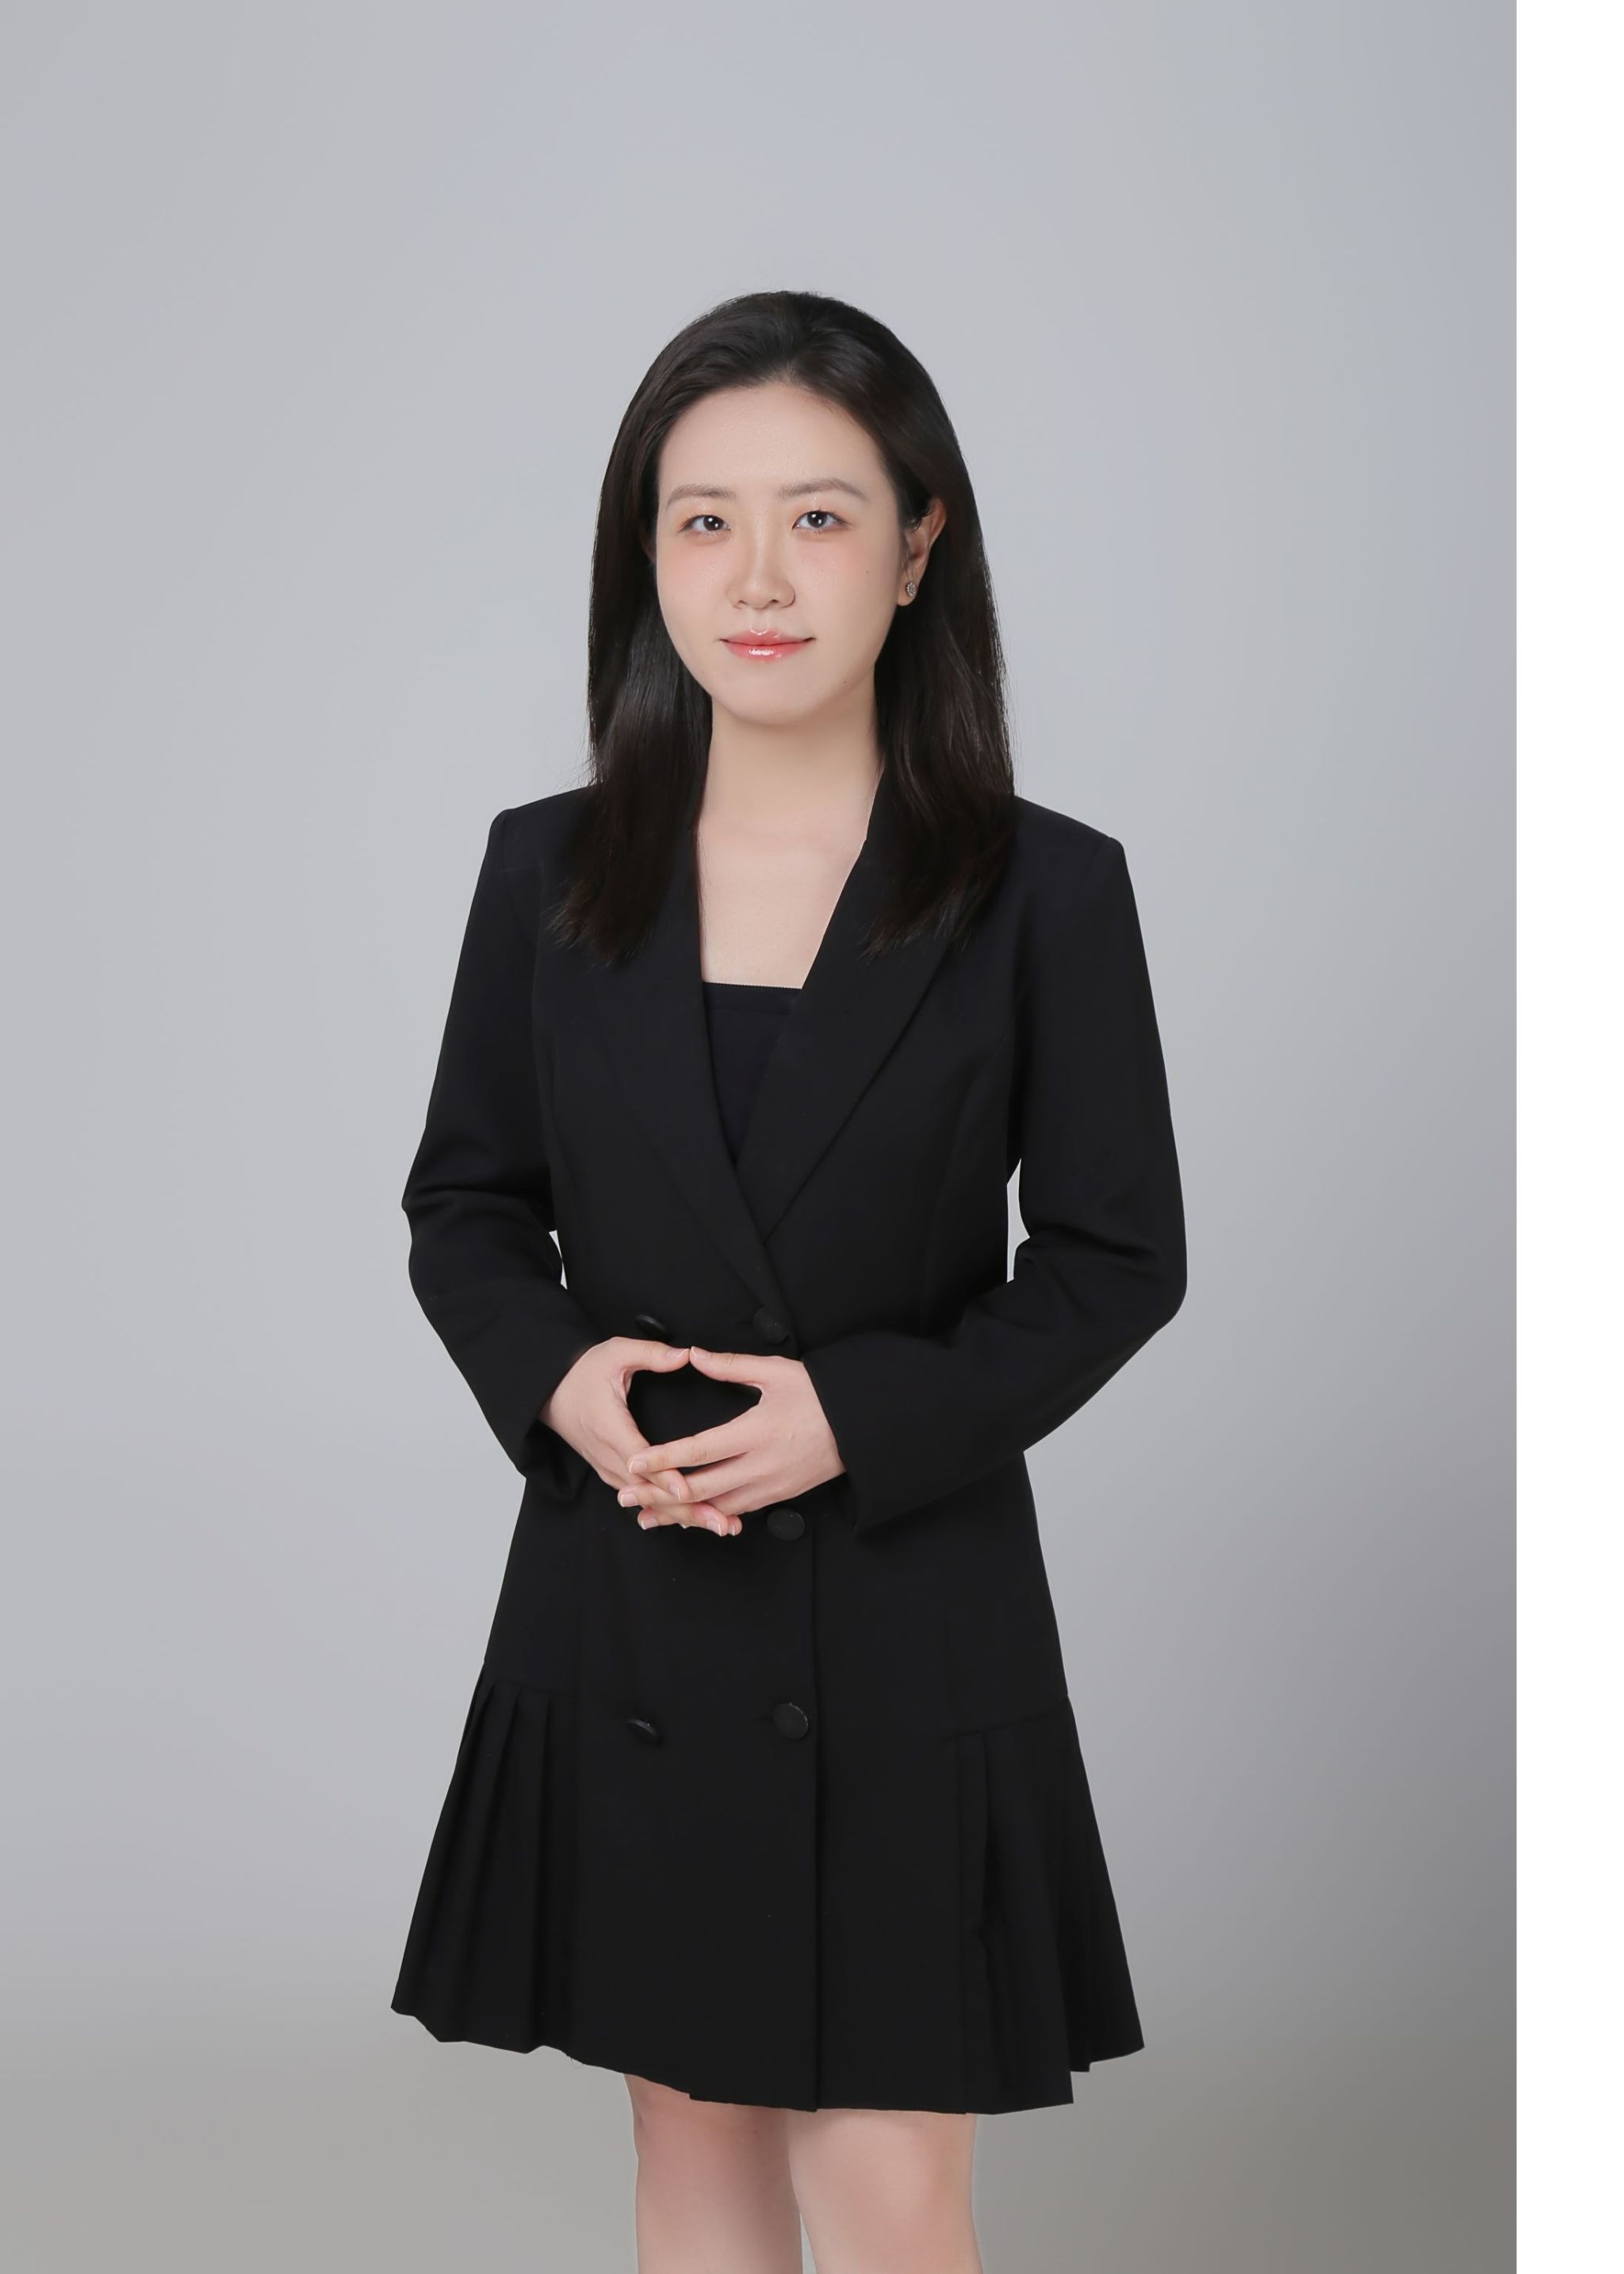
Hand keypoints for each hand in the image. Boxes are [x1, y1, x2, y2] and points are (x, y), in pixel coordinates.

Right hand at [541, 1336, 735, 1537]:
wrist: (550, 1392)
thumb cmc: (582, 1372)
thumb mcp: (615, 1352)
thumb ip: (651, 1354)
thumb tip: (686, 1355)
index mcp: (609, 1427)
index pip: (639, 1459)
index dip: (664, 1477)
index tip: (689, 1491)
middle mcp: (608, 1455)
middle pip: (649, 1492)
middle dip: (686, 1509)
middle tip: (724, 1523)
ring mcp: (608, 1468)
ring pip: (647, 1501)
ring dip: (682, 1515)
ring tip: (720, 1525)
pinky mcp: (612, 1473)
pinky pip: (640, 1498)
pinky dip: (667, 1511)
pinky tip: (695, 1519)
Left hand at [616, 1346, 845, 1525]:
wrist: (860, 1428)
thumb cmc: (819, 1395)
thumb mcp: (776, 1372)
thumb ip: (731, 1366)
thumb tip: (694, 1355)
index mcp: (755, 1431)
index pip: (700, 1449)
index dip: (664, 1458)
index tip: (635, 1462)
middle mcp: (760, 1465)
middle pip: (700, 1487)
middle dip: (659, 1494)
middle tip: (625, 1495)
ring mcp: (770, 1485)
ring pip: (716, 1507)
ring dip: (679, 1512)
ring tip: (646, 1514)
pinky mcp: (778, 1496)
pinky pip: (737, 1511)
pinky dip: (708, 1515)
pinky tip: (689, 1516)